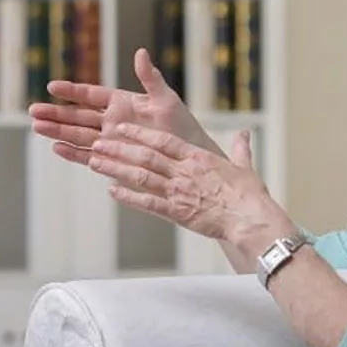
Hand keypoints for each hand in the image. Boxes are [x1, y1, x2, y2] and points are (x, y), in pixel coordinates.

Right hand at [29, 47, 221, 165]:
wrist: (188, 158)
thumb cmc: (181, 126)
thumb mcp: (166, 99)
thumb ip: (150, 78)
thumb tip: (140, 52)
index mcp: (122, 103)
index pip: (91, 94)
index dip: (72, 91)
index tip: (52, 86)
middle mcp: (111, 121)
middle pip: (77, 116)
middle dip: (55, 113)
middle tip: (32, 110)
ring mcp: (110, 141)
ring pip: (78, 135)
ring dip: (57, 131)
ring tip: (36, 127)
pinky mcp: (112, 160)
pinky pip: (88, 156)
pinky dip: (73, 153)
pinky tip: (56, 148)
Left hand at [90, 123, 294, 247]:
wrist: (251, 219)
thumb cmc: (250, 195)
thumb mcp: (245, 166)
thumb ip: (240, 148)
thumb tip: (245, 133)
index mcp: (197, 157)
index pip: (162, 140)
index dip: (139, 132)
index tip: (121, 127)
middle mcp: (183, 171)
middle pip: (144, 155)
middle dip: (118, 147)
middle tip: (98, 142)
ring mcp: (178, 191)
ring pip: (140, 176)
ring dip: (115, 168)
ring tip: (95, 162)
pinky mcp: (176, 212)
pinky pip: (147, 203)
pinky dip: (127, 197)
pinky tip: (111, 191)